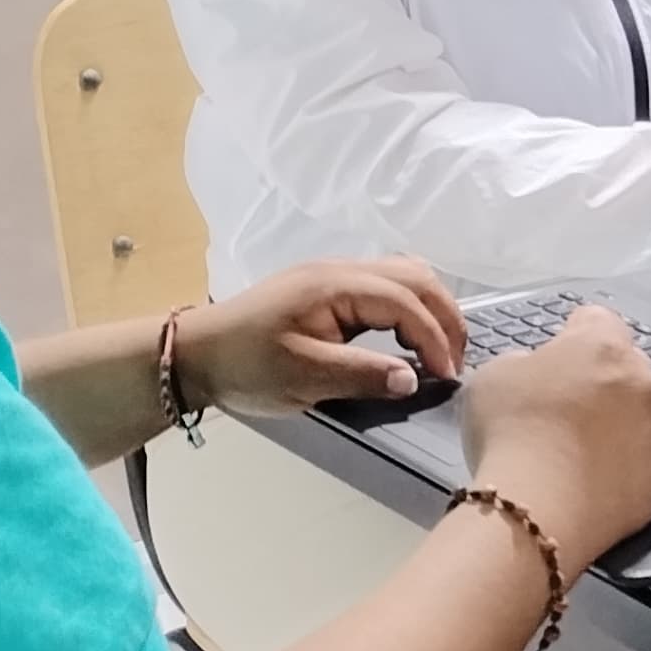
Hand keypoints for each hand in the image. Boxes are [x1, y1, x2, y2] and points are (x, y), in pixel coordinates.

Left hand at [176, 258, 464, 417]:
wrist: (196, 354)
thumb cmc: (245, 366)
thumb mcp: (303, 378)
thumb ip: (362, 375)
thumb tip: (414, 379)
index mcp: (335, 287)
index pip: (406, 303)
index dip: (435, 339)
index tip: (447, 377)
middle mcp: (340, 270)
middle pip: (416, 277)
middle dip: (444, 318)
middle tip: (455, 362)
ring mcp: (333, 274)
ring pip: (404, 275)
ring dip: (430, 309)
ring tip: (438, 350)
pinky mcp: (327, 288)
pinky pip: (385, 285)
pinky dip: (410, 308)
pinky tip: (407, 338)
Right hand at [457, 302, 650, 565]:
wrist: (539, 509)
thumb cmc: (511, 431)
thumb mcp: (495, 376)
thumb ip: (526, 363)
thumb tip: (541, 372)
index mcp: (603, 345)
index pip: (596, 319)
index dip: (574, 333)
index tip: (557, 352)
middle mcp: (643, 379)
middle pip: (625, 367)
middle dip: (601, 380)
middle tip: (564, 409)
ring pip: (641, 414)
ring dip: (618, 423)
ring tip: (580, 451)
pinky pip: (647, 457)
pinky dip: (627, 463)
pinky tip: (596, 481)